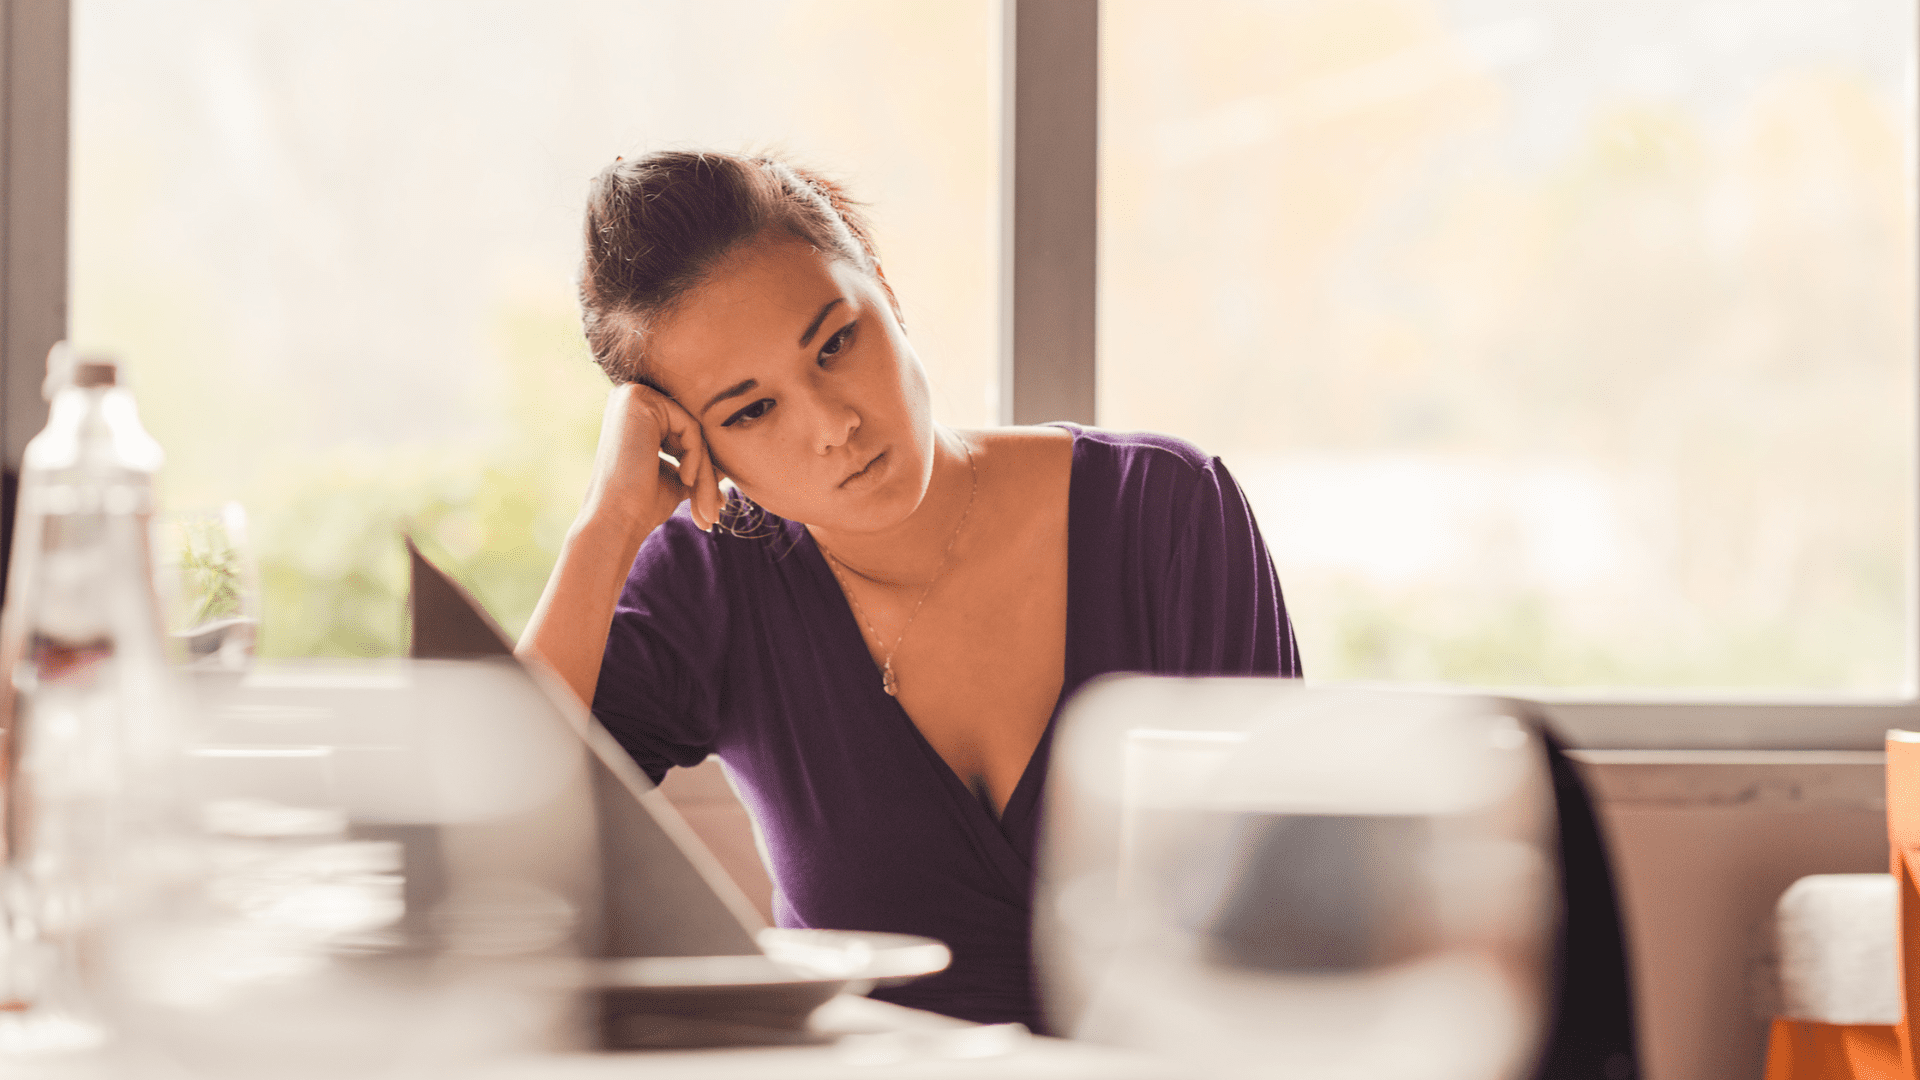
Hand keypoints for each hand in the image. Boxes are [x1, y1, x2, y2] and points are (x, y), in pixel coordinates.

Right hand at [582, 382, 725, 534]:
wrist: (616, 520)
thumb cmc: (642, 505)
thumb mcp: (677, 478)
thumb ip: (697, 462)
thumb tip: (726, 462)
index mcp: (636, 414)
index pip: (686, 433)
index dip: (703, 468)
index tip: (715, 504)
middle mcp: (631, 398)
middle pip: (691, 431)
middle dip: (706, 473)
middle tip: (713, 512)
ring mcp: (633, 395)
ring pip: (694, 430)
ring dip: (705, 472)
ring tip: (707, 508)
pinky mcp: (639, 400)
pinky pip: (690, 427)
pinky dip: (697, 457)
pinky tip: (686, 479)